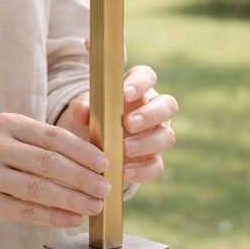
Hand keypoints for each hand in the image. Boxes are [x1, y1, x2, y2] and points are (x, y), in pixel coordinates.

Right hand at [0, 112, 111, 230]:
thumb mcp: (17, 144)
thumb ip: (50, 146)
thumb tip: (97, 157)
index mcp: (7, 123)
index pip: (52, 136)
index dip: (81, 150)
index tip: (104, 163)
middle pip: (46, 162)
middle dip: (81, 176)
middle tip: (104, 188)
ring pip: (37, 188)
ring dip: (71, 199)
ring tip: (94, 206)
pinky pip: (25, 210)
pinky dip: (53, 216)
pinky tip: (72, 219)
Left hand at [62, 46, 177, 183]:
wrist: (97, 143)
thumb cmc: (97, 116)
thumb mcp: (87, 108)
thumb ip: (83, 107)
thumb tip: (81, 112)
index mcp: (138, 88)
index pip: (147, 76)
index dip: (140, 83)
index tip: (124, 94)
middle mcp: (154, 109)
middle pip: (168, 106)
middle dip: (150, 114)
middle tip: (128, 123)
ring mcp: (157, 135)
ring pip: (167, 136)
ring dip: (147, 142)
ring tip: (124, 148)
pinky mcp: (153, 160)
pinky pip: (157, 166)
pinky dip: (142, 171)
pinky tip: (125, 171)